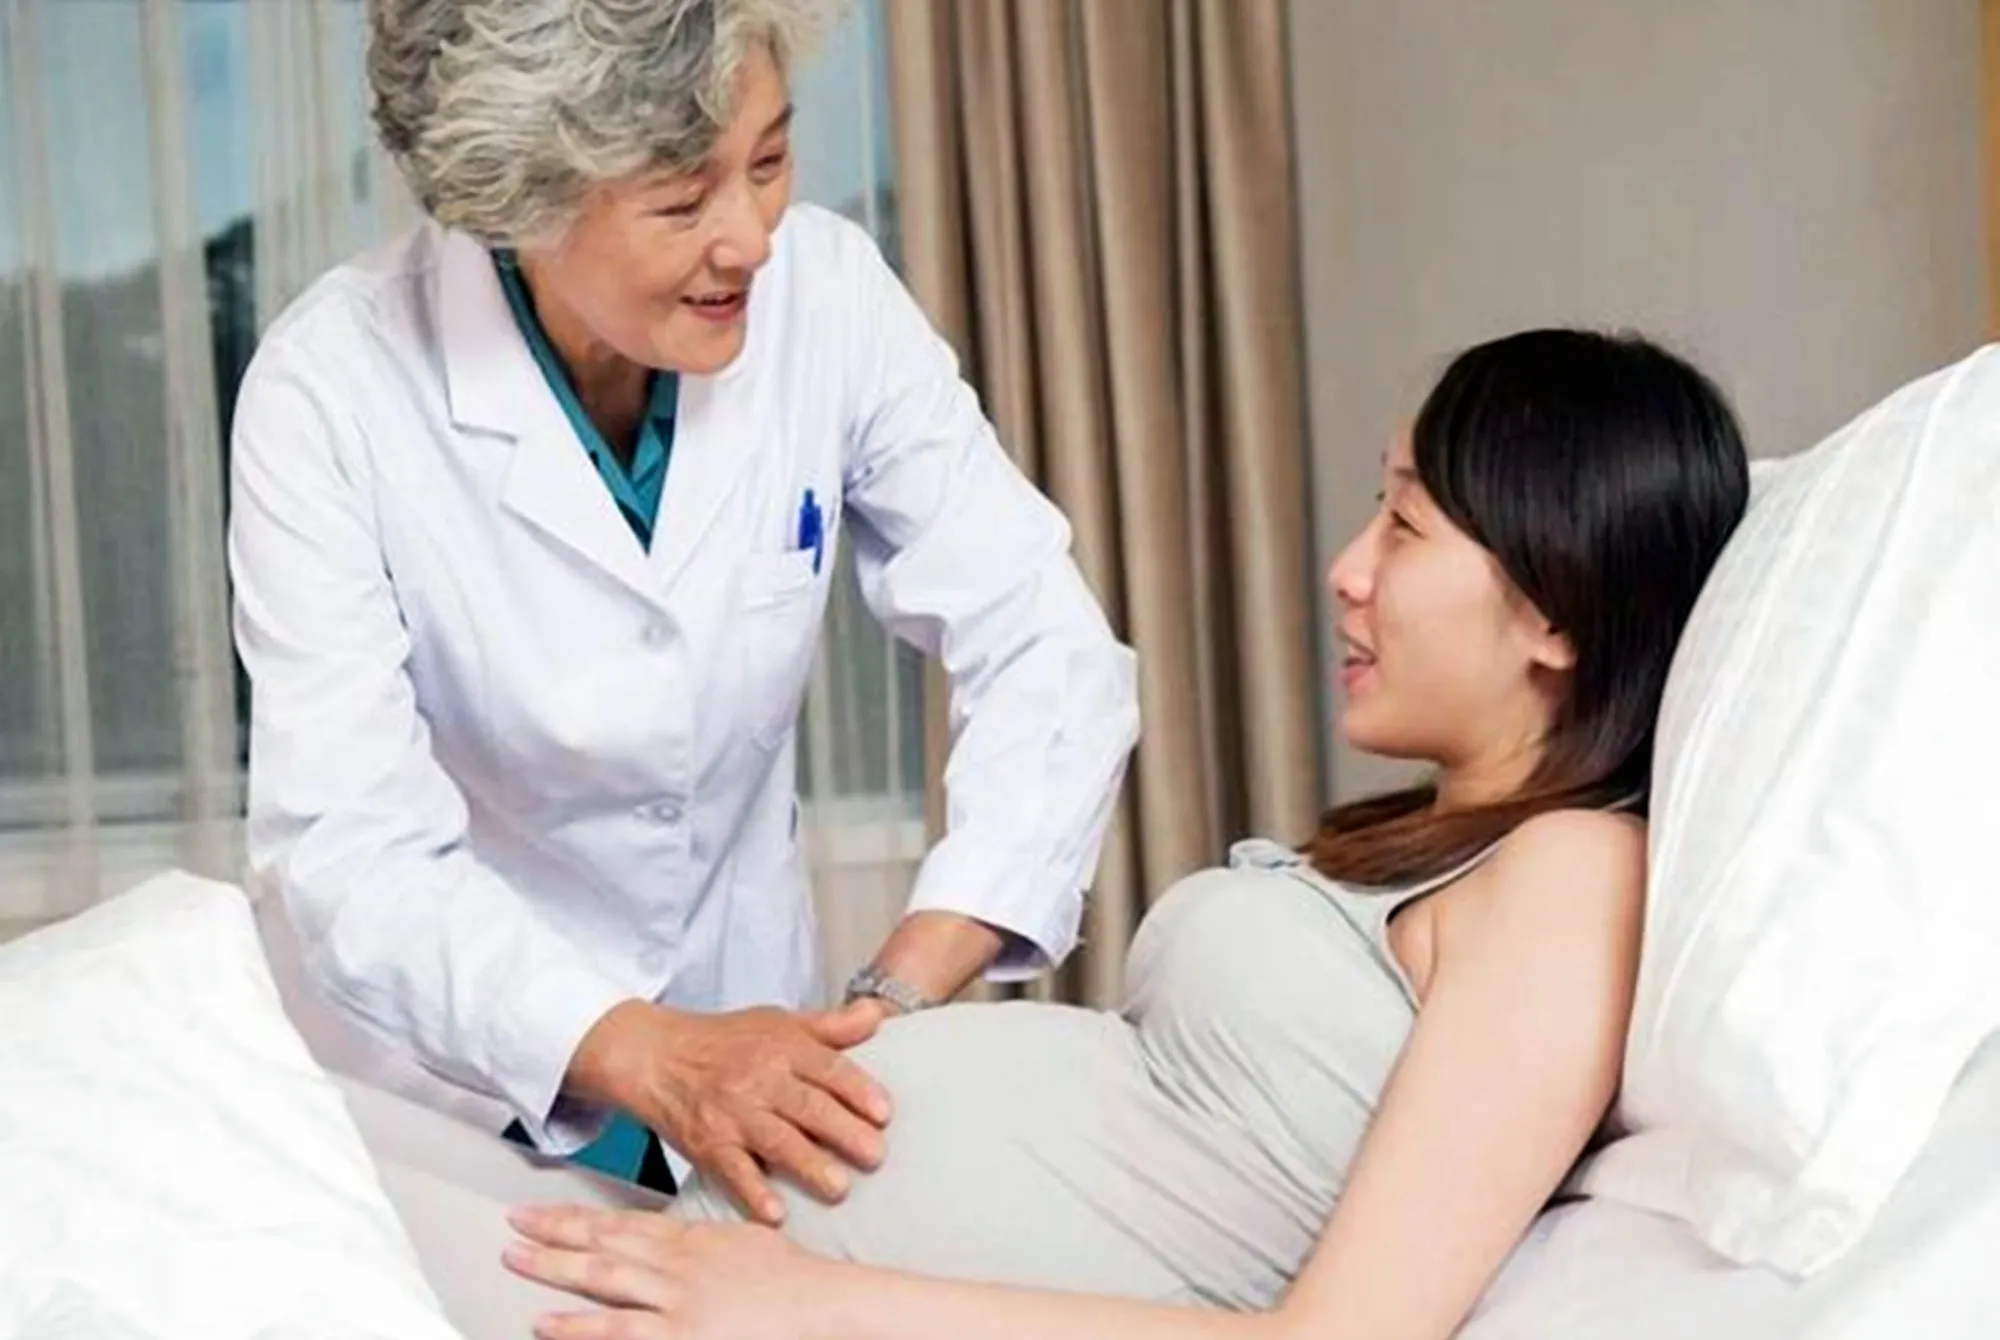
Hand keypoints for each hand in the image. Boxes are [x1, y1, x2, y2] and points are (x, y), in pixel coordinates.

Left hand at [504, 1204, 826, 1339]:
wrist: (821, 1304)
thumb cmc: (791, 1279)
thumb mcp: (745, 1240)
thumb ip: (705, 1238)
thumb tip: (678, 1235)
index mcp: (690, 1237)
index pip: (620, 1221)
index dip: (575, 1215)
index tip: (540, 1209)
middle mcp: (675, 1262)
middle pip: (602, 1241)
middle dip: (553, 1231)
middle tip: (512, 1223)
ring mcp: (674, 1298)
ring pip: (601, 1277)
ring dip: (553, 1267)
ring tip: (514, 1259)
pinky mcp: (678, 1335)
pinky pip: (617, 1330)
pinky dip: (577, 1327)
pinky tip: (545, 1323)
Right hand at [567, 1001, 891, 1224]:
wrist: (655, 1055)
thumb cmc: (724, 1042)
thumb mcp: (779, 1022)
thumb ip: (830, 1025)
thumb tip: (876, 1014)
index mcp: (783, 1049)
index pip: (827, 1068)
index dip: (857, 1089)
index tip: (884, 1112)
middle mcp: (760, 1081)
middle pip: (807, 1107)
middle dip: (843, 1131)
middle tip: (875, 1155)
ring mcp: (733, 1114)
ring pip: (776, 1140)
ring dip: (808, 1165)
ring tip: (839, 1188)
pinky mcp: (708, 1144)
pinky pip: (733, 1170)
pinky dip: (753, 1192)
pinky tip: (776, 1214)